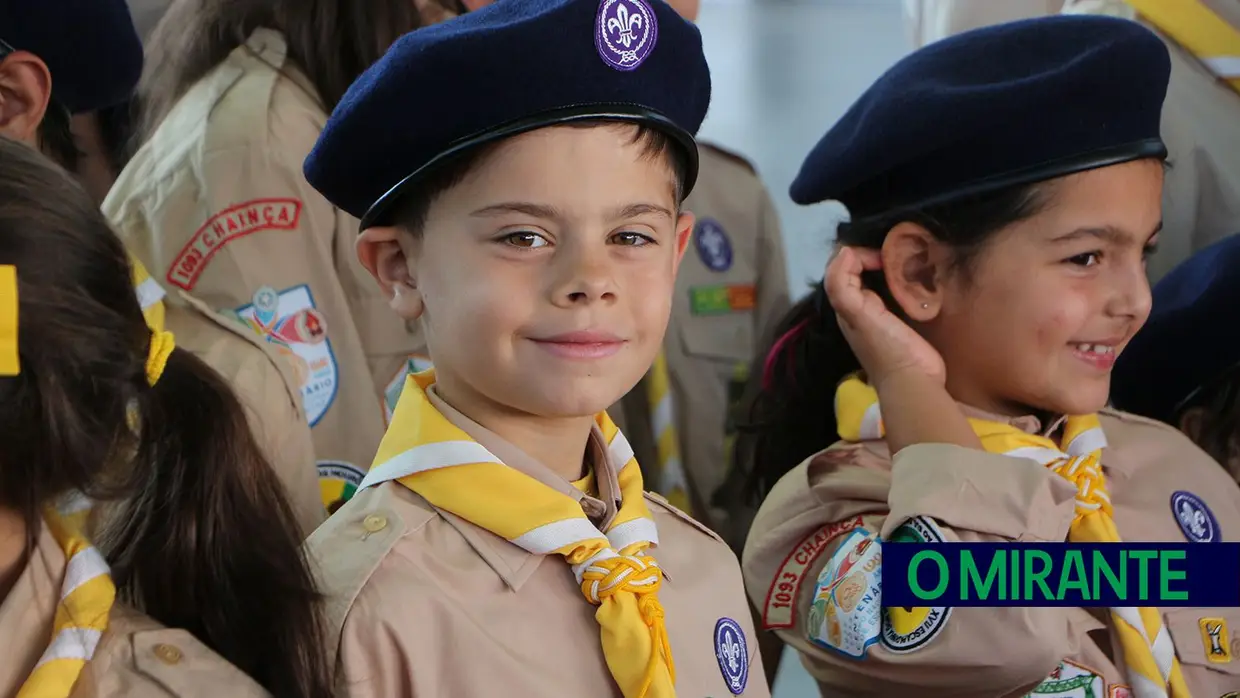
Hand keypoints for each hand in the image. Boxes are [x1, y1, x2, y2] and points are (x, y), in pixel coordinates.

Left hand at [824, 246, 945, 389]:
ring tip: (906, 261)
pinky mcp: (902, 321)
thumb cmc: (886, 348)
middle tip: (897, 254)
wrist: (915, 381)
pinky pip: (897, 292)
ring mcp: (880, 315)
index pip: (840, 268)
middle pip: (858, 272)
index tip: (882, 256)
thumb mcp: (857, 316)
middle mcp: (859, 309)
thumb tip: (845, 252)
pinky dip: (902, 281)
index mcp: (846, 306)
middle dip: (872, 257)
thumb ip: (842, 286)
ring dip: (889, 267)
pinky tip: (915, 279)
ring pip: (877, 280)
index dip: (857, 255)